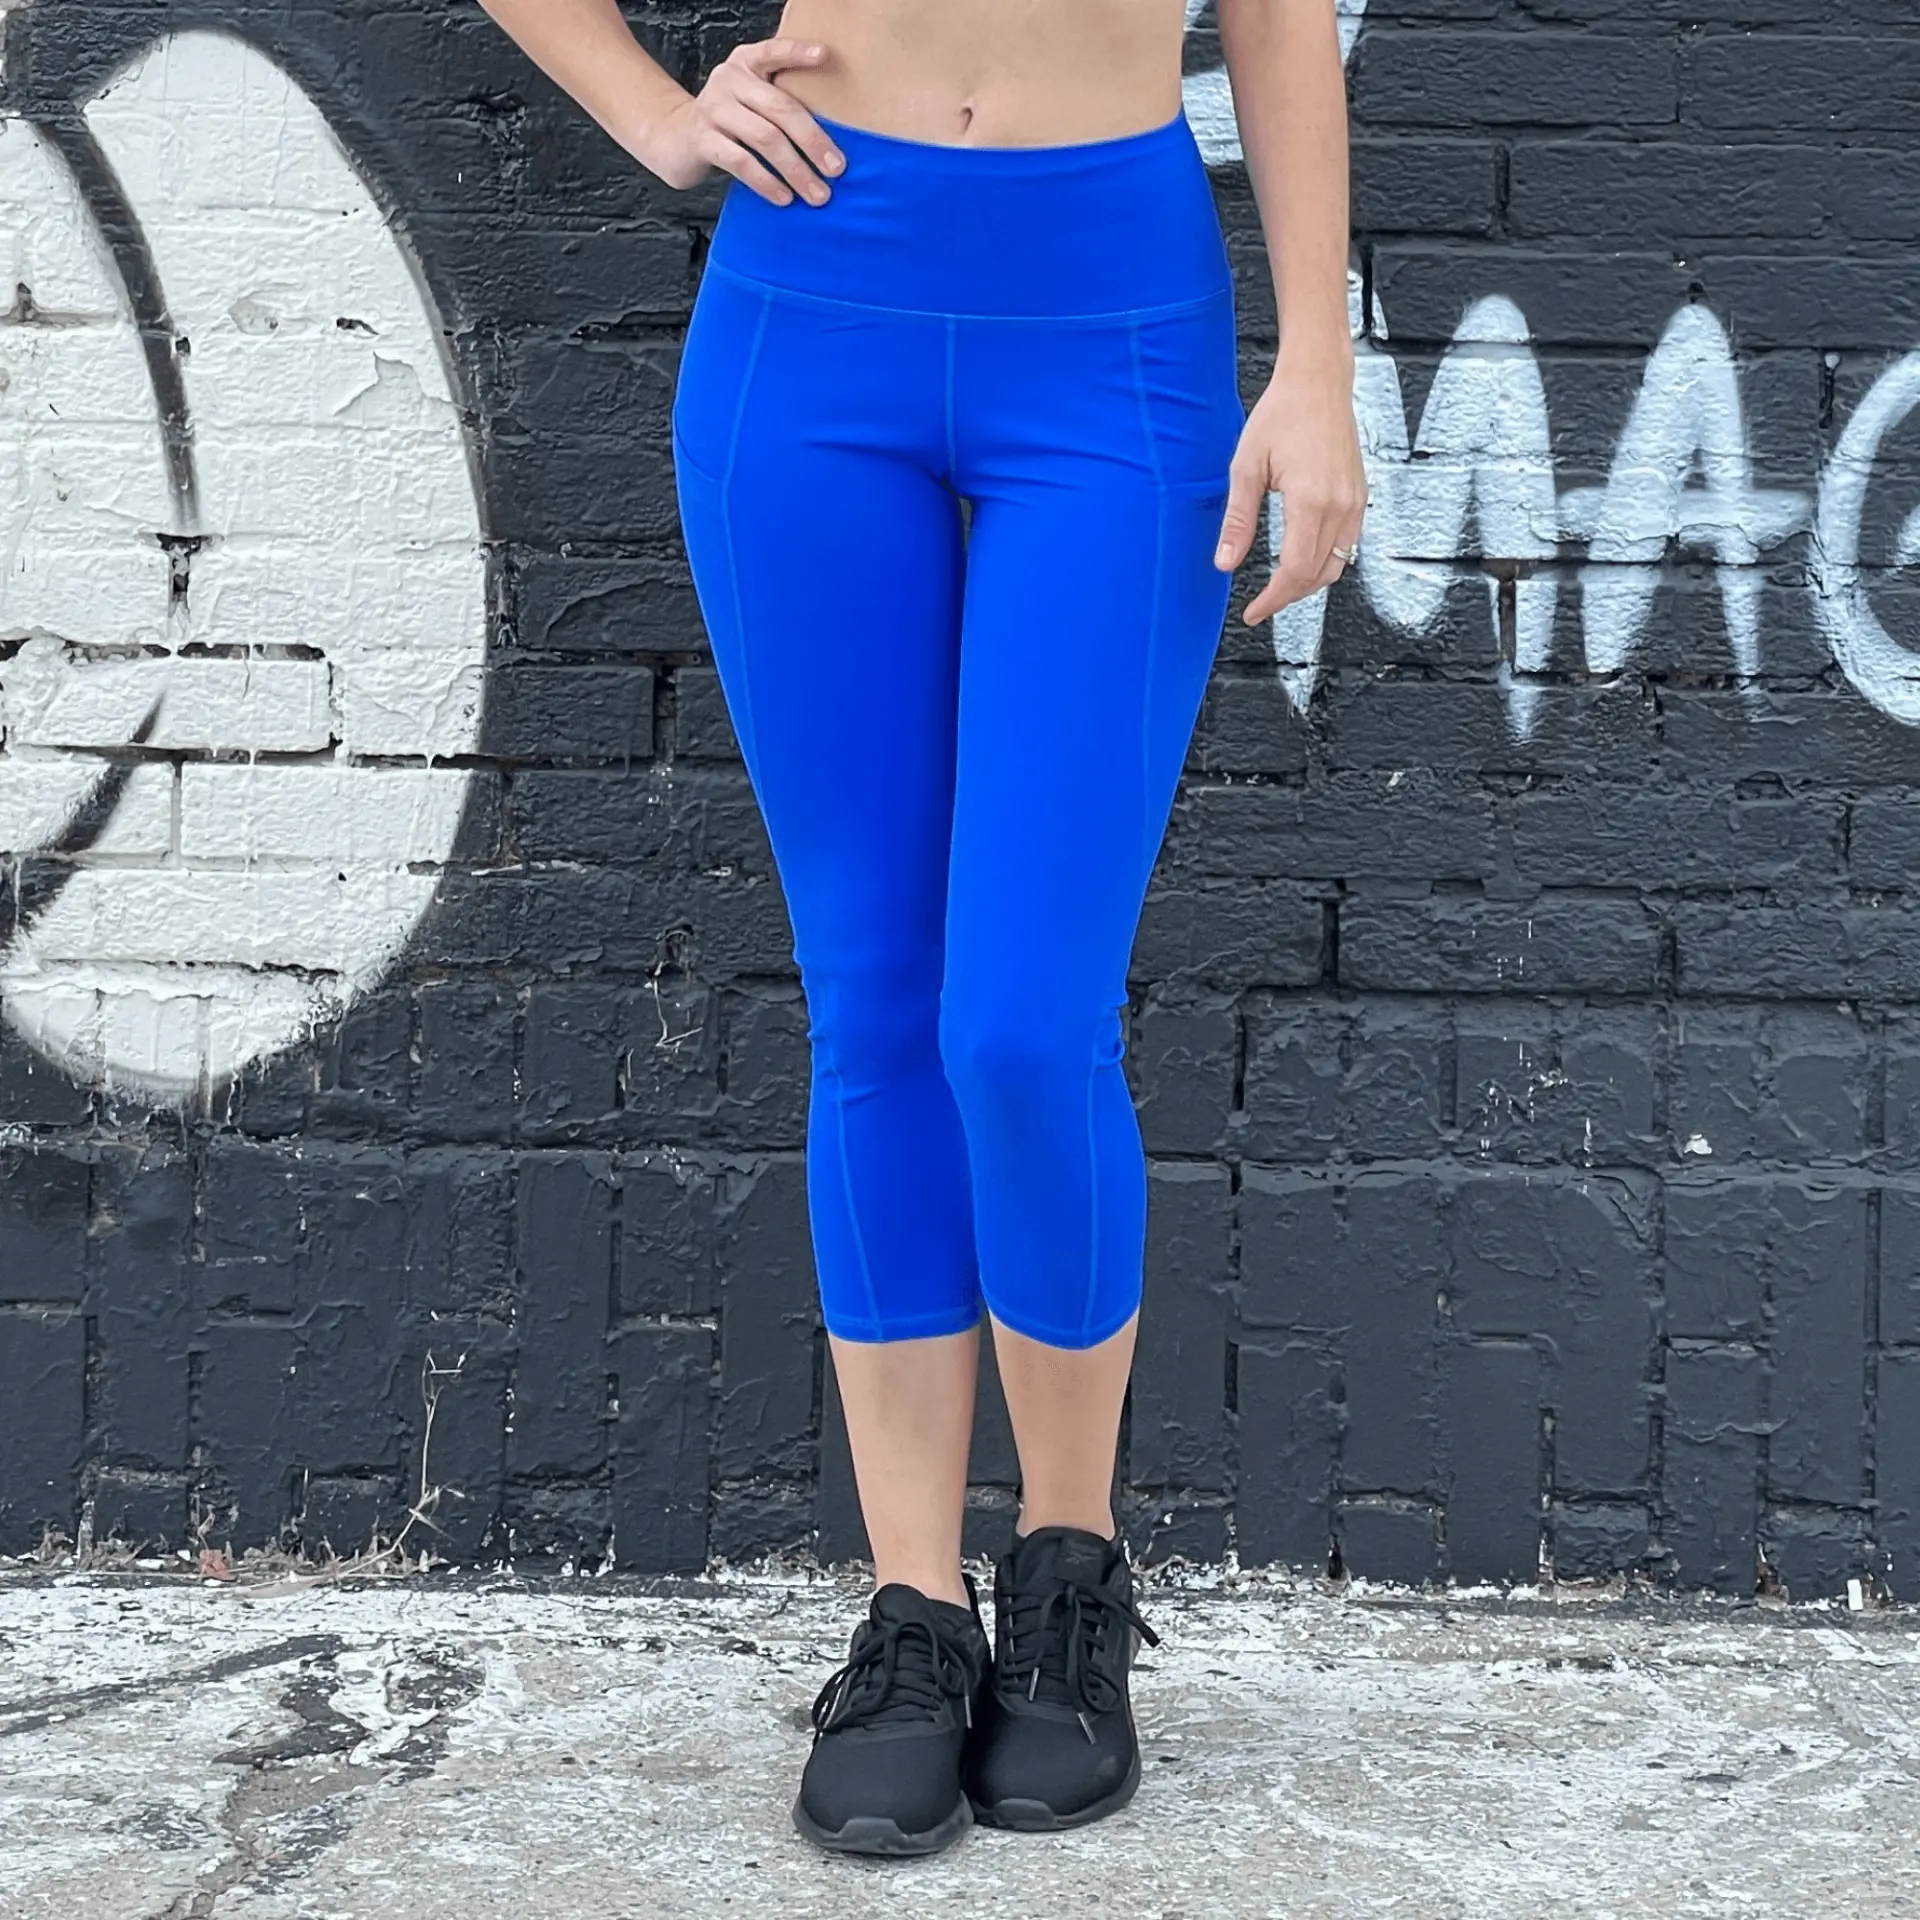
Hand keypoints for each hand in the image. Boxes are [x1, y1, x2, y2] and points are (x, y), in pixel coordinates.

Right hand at [637, 38, 844, 205]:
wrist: (676, 139)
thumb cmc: (729, 123)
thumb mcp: (751, 101)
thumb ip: (779, 104)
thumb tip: (829, 145)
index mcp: (746, 63)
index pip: (774, 52)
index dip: (798, 52)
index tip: (825, 55)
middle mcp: (729, 80)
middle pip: (780, 108)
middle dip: (813, 141)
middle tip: (837, 169)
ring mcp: (714, 109)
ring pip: (765, 139)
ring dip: (796, 170)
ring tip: (818, 194)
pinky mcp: (702, 140)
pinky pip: (741, 162)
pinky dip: (767, 182)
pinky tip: (785, 198)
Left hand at [1214, 347, 1367, 622]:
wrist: (1318, 382)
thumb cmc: (1283, 414)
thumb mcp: (1246, 467)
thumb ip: (1238, 520)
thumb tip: (1226, 562)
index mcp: (1312, 501)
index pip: (1296, 571)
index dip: (1274, 599)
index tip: (1254, 613)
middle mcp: (1341, 506)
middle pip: (1317, 576)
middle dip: (1288, 596)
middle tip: (1260, 604)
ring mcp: (1355, 502)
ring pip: (1337, 565)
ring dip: (1307, 583)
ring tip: (1279, 587)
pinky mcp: (1360, 496)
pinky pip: (1347, 545)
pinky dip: (1325, 562)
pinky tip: (1302, 560)